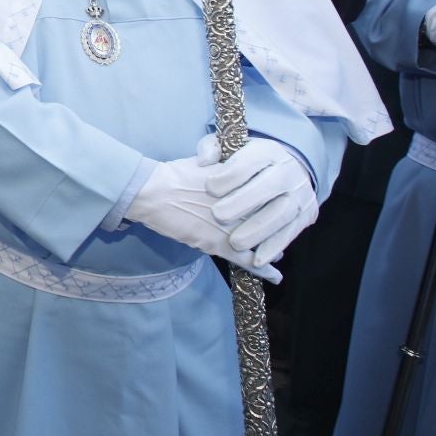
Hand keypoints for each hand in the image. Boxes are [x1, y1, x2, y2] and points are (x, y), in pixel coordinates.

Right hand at [122, 152, 277, 281]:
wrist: (155, 192)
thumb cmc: (175, 174)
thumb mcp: (205, 160)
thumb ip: (224, 162)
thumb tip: (228, 164)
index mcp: (242, 183)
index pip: (267, 197)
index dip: (274, 205)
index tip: (279, 208)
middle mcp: (243, 204)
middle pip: (269, 219)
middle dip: (275, 228)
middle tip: (281, 233)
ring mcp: (232, 225)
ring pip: (261, 240)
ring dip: (271, 249)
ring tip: (278, 255)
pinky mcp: (220, 244)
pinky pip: (247, 259)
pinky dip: (263, 269)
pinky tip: (275, 276)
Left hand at [199, 136, 318, 267]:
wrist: (288, 171)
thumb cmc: (247, 163)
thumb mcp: (229, 148)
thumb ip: (211, 148)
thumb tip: (204, 161)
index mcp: (268, 152)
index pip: (248, 162)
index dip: (228, 175)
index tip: (209, 188)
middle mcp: (288, 171)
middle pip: (268, 187)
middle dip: (242, 202)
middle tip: (218, 215)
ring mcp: (300, 194)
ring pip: (281, 213)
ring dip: (258, 230)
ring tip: (235, 243)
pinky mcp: (307, 214)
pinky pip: (291, 232)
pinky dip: (274, 247)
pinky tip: (257, 259)